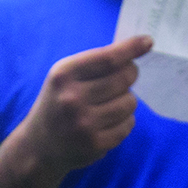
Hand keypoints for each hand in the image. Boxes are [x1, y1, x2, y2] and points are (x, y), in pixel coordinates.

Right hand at [9, 34, 152, 180]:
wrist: (39, 146)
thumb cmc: (58, 103)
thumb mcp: (65, 77)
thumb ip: (95, 64)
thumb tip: (133, 51)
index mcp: (64, 75)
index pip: (108, 58)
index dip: (131, 49)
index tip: (147, 42)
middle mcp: (72, 98)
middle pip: (123, 79)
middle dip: (130, 75)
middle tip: (124, 79)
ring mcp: (84, 123)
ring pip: (129, 103)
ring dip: (127, 100)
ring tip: (111, 103)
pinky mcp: (95, 144)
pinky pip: (128, 125)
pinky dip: (125, 121)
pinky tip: (110, 121)